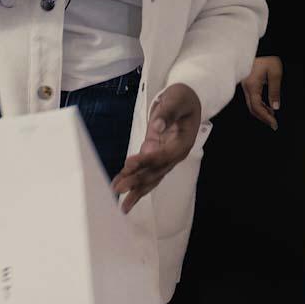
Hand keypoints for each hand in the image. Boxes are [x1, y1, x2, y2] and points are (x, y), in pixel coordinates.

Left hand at [112, 84, 202, 214]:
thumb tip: (157, 126)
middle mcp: (174, 154)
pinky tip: (119, 186)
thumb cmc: (183, 98)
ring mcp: (164, 156)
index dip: (146, 161)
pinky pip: (143, 170)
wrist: (186, 99)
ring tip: (122, 205)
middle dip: (137, 181)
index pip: (163, 156)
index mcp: (183, 143)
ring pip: (150, 177)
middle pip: (155, 171)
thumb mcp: (178, 100)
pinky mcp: (154, 153)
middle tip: (119, 189)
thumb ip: (168, 112)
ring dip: (135, 190)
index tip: (129, 164)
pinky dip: (132, 178)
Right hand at [240, 56, 282, 129]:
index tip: (274, 124)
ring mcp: (245, 86)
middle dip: (263, 118)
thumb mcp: (275, 72)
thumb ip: (275, 90)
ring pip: (251, 105)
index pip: (257, 108)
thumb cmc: (266, 57)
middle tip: (274, 124)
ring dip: (262, 112)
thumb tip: (275, 107)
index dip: (266, 118)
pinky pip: (252, 99)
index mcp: (252, 86)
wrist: (259, 47)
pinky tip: (268, 106)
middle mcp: (246, 88)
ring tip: (273, 116)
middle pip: (252, 109)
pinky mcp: (247, 84)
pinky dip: (260, 105)